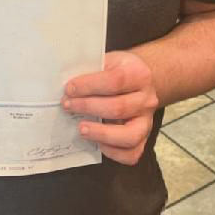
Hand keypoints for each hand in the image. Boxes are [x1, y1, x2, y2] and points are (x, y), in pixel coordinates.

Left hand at [62, 51, 158, 165]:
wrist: (141, 81)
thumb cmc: (119, 71)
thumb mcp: (109, 61)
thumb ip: (92, 70)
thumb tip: (68, 87)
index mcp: (139, 75)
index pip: (115, 81)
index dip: (89, 85)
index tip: (69, 89)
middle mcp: (147, 100)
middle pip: (118, 108)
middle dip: (88, 108)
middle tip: (68, 106)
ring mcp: (147, 122)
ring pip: (129, 135)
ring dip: (101, 134)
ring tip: (81, 129)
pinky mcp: (143, 139)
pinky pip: (132, 153)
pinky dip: (113, 152)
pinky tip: (97, 144)